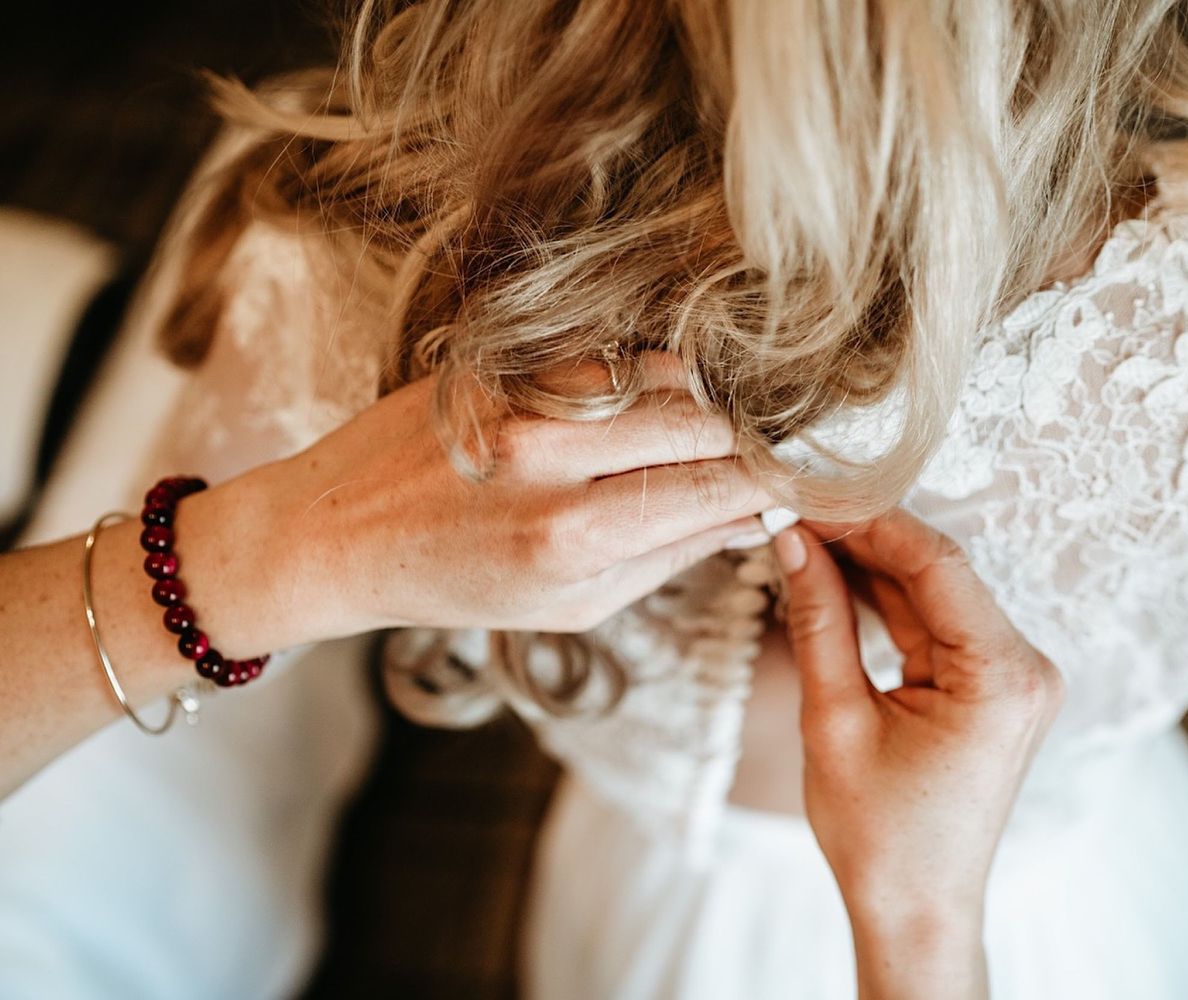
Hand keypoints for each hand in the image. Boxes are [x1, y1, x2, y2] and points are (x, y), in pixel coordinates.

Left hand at [179, 354, 773, 654]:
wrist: (340, 533)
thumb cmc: (458, 583)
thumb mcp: (572, 605)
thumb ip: (669, 557)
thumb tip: (751, 518)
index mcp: (572, 539)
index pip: (717, 490)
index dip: (773, 485)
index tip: (800, 485)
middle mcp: (551, 458)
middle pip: (705, 424)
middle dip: (746, 444)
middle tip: (762, 458)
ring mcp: (526, 398)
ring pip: (669, 375)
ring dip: (704, 404)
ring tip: (706, 434)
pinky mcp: (507, 360)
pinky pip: (615, 354)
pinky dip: (653, 377)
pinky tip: (653, 406)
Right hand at [773, 510, 1062, 998]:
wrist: (917, 911)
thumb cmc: (880, 837)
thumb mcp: (835, 720)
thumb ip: (819, 619)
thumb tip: (795, 539)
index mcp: (1002, 676)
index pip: (936, 563)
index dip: (868, 520)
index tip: (807, 496)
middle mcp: (1024, 667)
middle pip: (938, 571)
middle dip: (865, 537)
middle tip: (795, 510)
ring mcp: (1012, 677)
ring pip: (934, 593)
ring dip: (871, 566)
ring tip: (803, 536)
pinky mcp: (991, 687)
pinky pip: (936, 625)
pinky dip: (886, 603)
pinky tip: (835, 576)